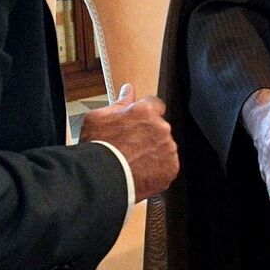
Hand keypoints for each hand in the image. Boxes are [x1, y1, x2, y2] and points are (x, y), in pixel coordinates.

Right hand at [80, 83, 177, 201]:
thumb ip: (119, 102)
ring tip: (134, 160)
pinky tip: (141, 170)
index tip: (139, 121)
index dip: (145, 114)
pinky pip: (167, 165)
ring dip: (153, 151)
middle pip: (159, 127)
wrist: (102, 179)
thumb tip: (128, 90)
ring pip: (164, 146)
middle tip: (131, 145)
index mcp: (145, 111)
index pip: (155, 104)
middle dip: (149, 133)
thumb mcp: (98, 118)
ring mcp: (168, 148)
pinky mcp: (171, 168)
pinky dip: (157, 168)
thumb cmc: (98, 148)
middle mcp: (161, 127)